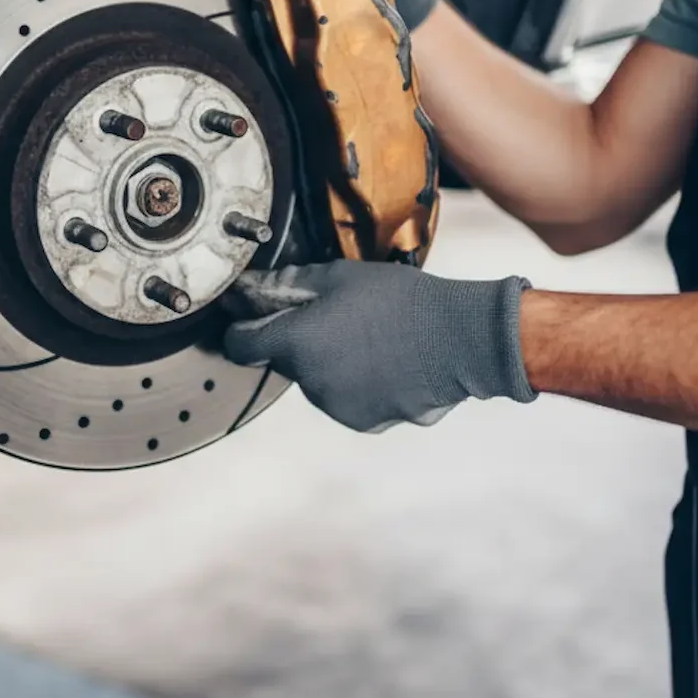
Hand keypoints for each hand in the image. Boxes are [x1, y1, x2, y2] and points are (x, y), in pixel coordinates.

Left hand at [222, 261, 536, 432]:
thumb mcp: (339, 276)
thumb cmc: (400, 299)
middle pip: (285, 361)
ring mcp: (334, 406)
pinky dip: (357, 386)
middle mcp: (307, 381)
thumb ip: (287, 284)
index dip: (242, 330)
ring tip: (372, 339)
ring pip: (316, 382)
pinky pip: (346, 401)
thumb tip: (250, 287)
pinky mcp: (362, 422)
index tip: (253, 318)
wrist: (459, 339)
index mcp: (295, 341)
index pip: (238, 345)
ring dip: (330, 364)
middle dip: (300, 341)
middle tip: (339, 318)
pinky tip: (388, 363)